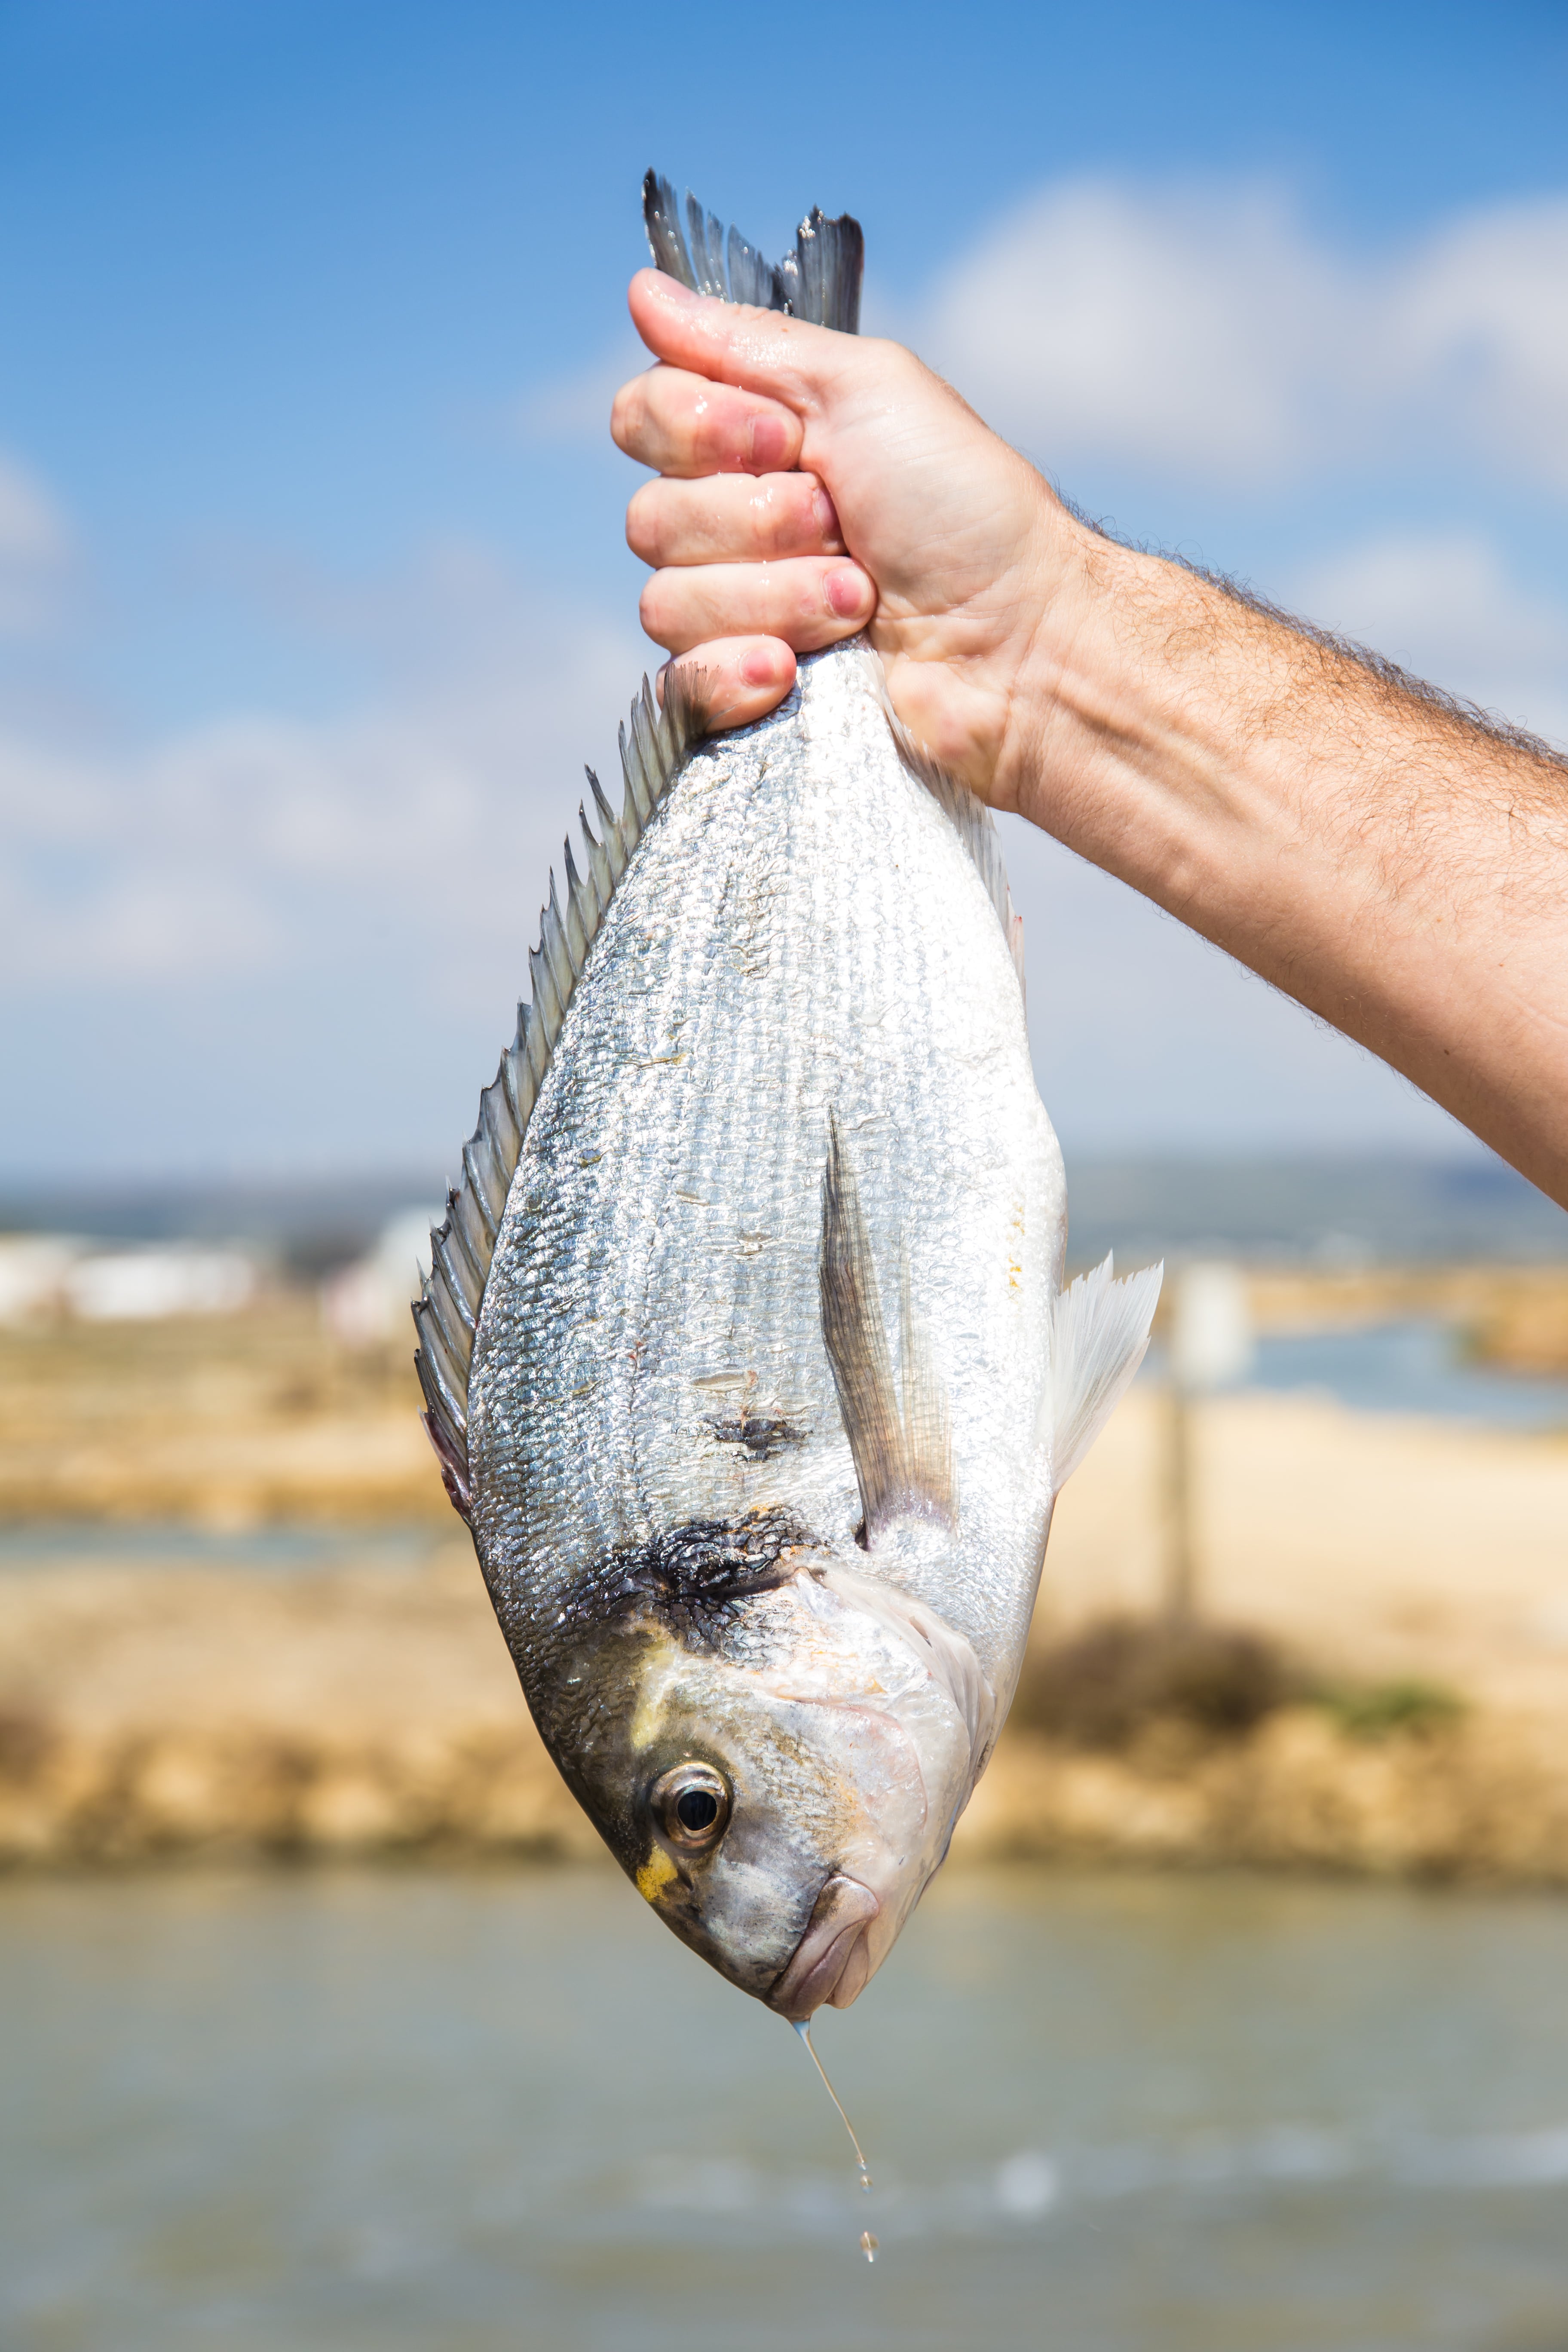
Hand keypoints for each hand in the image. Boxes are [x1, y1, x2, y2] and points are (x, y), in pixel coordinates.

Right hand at [610, 270, 1095, 809]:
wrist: (1021, 638)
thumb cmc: (966, 510)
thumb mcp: (868, 388)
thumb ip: (747, 342)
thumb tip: (645, 289)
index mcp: (753, 444)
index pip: (643, 418)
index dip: (701, 430)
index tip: (790, 441)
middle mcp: (733, 527)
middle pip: (650, 518)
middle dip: (760, 522)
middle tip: (847, 529)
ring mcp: (737, 616)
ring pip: (667, 603)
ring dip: (778, 597)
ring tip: (860, 603)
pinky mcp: (746, 695)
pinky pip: (679, 686)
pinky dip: (735, 673)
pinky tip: (793, 673)